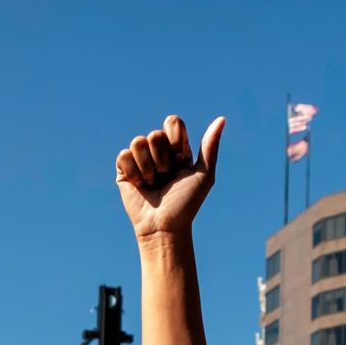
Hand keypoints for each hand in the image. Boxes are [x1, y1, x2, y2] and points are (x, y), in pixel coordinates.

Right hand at [116, 115, 224, 241]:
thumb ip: (210, 146)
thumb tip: (222, 119)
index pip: (173, 122)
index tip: (181, 161)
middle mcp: (158, 150)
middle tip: (166, 177)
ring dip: (148, 167)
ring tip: (153, 183)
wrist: (164, 226)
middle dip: (162, 159)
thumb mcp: (204, 175)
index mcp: (177, 147)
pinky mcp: (123, 169)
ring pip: (138, 142)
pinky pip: (124, 155)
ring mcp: (140, 158)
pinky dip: (133, 172)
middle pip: (155, 134)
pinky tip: (139, 185)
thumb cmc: (186, 203)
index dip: (176, 141)